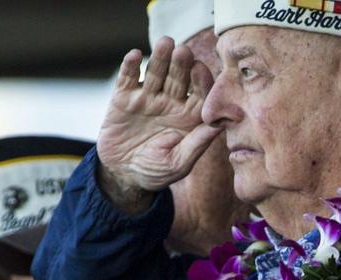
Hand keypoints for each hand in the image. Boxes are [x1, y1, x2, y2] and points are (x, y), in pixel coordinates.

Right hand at [96, 37, 221, 209]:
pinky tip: (134, 56)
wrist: (121, 175)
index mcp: (190, 116)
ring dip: (160, 57)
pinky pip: (128, 77)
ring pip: (156, 71)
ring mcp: (148, 96)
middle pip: (179, 77)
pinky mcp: (124, 96)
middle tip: (183, 52)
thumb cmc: (155, 171)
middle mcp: (171, 101)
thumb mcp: (178, 164)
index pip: (200, 92)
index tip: (201, 71)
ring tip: (164, 44)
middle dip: (182, 64)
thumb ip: (197, 144)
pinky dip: (130, 66)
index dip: (202, 81)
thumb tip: (219, 126)